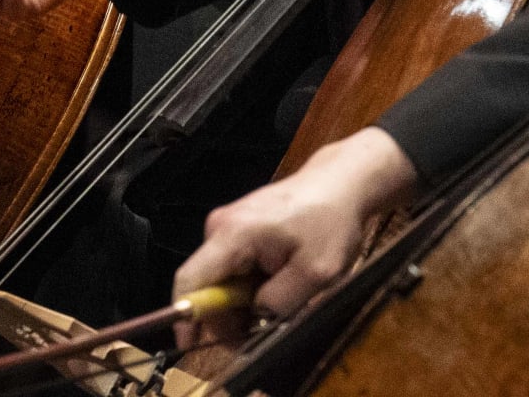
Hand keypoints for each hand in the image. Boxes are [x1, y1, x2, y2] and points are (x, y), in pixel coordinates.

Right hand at [172, 128, 420, 339]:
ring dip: (245, 300)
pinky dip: (252, 284)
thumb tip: (255, 319)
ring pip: (223, 279)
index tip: (190, 347)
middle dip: (228, 316)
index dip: (185, 319)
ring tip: (282, 300)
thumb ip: (279, 302)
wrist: (343, 182)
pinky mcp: (241, 227)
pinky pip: (235, 267)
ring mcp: (230, 224)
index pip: (190, 282)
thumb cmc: (332, 220)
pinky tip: (280, 283)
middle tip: (260, 333)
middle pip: (206, 286)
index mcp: (233, 234)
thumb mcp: (315, 273)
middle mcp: (221, 227)